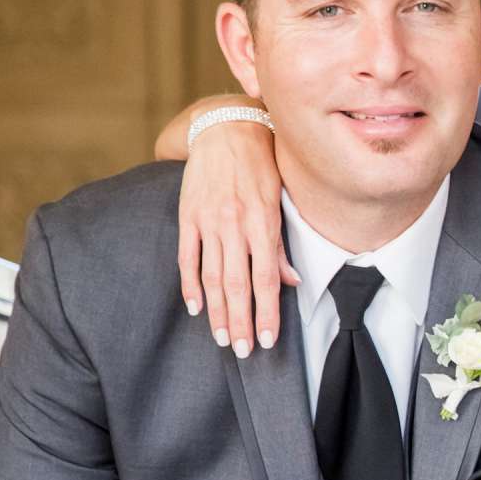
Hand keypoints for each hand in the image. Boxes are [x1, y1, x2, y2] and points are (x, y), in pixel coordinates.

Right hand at [176, 107, 296, 358]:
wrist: (225, 128)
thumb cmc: (261, 165)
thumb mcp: (280, 199)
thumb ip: (282, 243)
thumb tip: (293, 281)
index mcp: (263, 222)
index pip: (266, 278)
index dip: (268, 311)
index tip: (270, 339)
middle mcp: (235, 224)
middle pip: (237, 284)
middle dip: (242, 321)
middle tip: (246, 351)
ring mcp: (209, 221)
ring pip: (212, 276)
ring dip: (217, 311)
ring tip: (223, 338)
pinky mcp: (188, 216)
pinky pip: (187, 256)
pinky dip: (190, 284)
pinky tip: (195, 307)